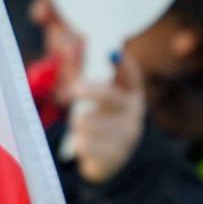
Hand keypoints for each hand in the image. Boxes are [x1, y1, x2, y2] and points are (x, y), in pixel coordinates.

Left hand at [71, 52, 145, 183]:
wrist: (108, 157)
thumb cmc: (99, 116)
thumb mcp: (94, 95)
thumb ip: (82, 70)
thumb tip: (69, 45)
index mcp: (131, 93)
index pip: (131, 75)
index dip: (123, 63)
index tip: (112, 52)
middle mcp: (134, 112)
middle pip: (110, 96)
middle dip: (91, 90)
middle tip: (75, 89)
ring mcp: (127, 135)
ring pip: (88, 121)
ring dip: (77, 121)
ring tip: (82, 124)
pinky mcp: (115, 155)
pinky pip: (84, 143)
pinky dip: (78, 141)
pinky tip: (85, 143)